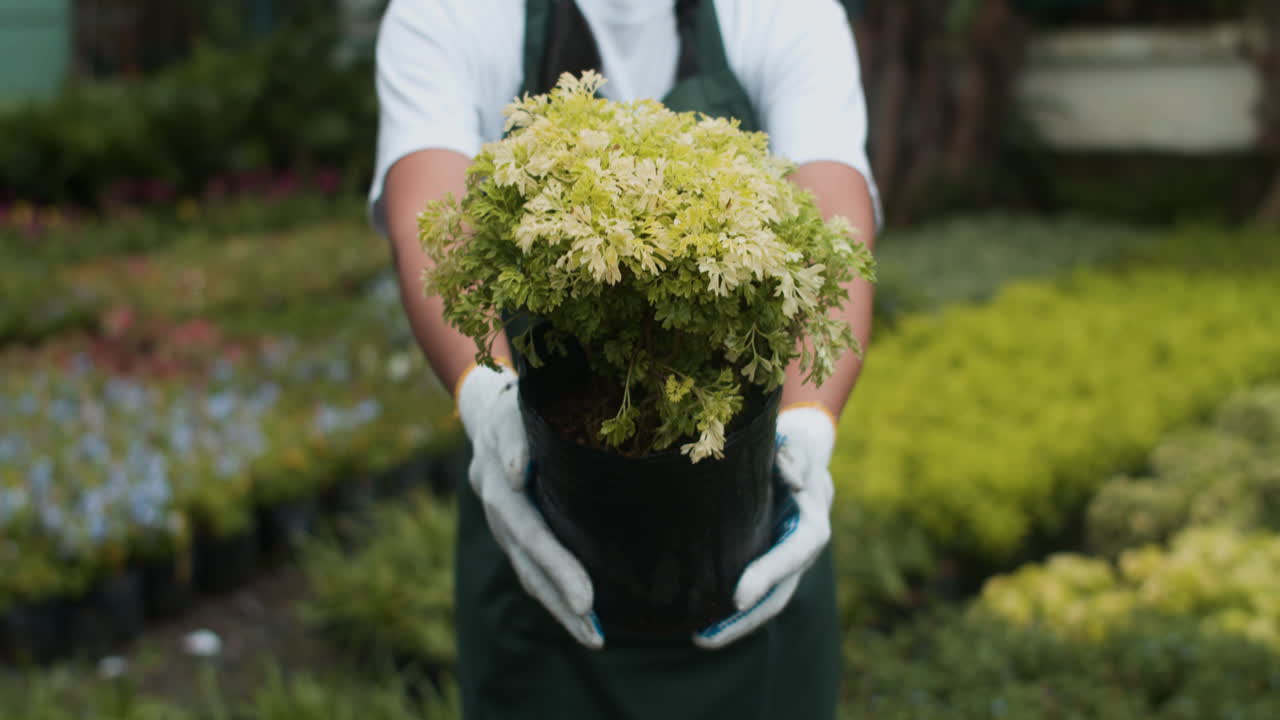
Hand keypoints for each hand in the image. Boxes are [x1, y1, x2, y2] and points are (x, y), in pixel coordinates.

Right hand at [455, 363, 603, 647]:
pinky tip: (585, 622)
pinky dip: (555, 596)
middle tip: (592, 620)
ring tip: (594, 637)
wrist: (487, 405)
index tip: (585, 596)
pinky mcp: (511, 532)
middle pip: (528, 555)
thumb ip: (516, 433)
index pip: (528, 527)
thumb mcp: (519, 402)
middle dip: (560, 590)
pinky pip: (531, 569)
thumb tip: (516, 470)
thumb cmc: (520, 398)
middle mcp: (496, 502)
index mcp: (498, 474)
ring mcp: (500, 521)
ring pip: (527, 570)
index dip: (555, 564)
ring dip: (559, 606)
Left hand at [693, 404, 835, 649]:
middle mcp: (802, 547)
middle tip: (705, 637)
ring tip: (699, 638)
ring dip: (736, 623)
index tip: (739, 597)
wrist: (802, 447)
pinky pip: (756, 591)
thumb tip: (792, 479)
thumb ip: (795, 455)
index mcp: (812, 519)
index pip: (793, 553)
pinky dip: (734, 610)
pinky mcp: (770, 558)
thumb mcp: (797, 441)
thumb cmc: (794, 442)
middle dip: (745, 618)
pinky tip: (703, 622)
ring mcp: (788, 558)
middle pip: (780, 592)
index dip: (769, 575)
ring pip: (768, 599)